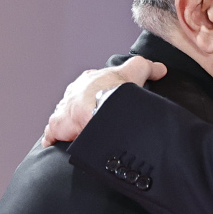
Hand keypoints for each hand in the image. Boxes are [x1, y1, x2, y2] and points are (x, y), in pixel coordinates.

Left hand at [42, 58, 165, 144]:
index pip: (91, 84)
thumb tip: (160, 68)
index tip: (105, 101)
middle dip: (82, 110)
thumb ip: (148, 68)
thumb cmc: (116, 91)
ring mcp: (64, 110)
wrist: (101, 109)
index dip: (98, 91)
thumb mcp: (137, 70)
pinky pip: (52, 134)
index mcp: (89, 80)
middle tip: (94, 122)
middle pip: (76, 101)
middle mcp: (74, 93)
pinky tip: (61, 145)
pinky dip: (55, 139)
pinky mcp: (57, 126)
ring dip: (70, 126)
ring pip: (64, 117)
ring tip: (81, 136)